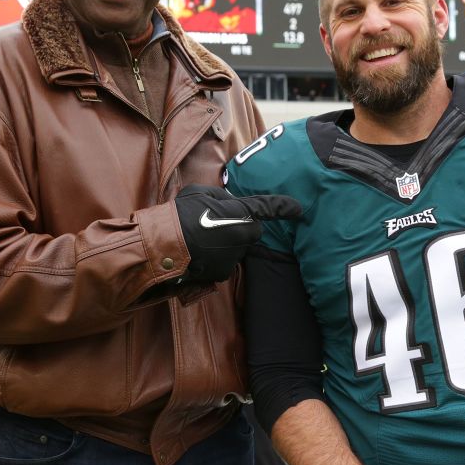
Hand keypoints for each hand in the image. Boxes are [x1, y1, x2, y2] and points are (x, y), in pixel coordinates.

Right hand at [173, 184, 300, 282]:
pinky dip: (217, 260)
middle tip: (217, 225)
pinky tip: (200, 254)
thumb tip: (228, 201)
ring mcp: (235, 255)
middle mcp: (242, 234)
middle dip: (242, 228)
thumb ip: (220, 196)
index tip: (298, 209)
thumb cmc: (181, 214)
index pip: (267, 207)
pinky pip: (226, 263)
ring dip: (227, 244)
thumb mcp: (199, 192)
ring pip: (238, 248)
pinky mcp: (225, 272)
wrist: (166, 246)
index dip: (284, 207)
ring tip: (202, 240)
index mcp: (239, 212)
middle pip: (253, 231)